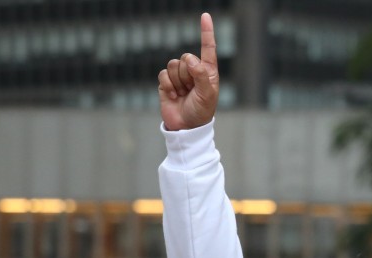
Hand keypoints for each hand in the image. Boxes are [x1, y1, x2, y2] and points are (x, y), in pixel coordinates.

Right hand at [158, 13, 218, 130]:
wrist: (186, 127)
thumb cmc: (201, 111)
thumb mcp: (207, 94)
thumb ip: (201, 75)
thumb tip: (190, 59)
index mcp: (207, 70)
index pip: (208, 48)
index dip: (206, 32)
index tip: (205, 16)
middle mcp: (193, 70)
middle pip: (185, 57)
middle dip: (187, 75)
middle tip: (191, 90)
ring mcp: (179, 76)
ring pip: (173, 65)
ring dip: (178, 82)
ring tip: (183, 94)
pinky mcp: (166, 83)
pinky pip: (163, 74)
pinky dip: (168, 86)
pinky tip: (174, 96)